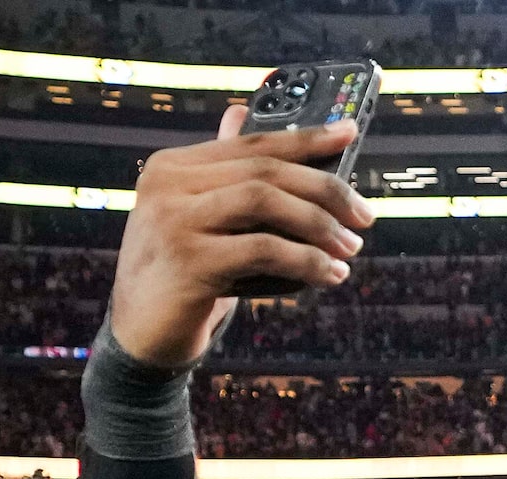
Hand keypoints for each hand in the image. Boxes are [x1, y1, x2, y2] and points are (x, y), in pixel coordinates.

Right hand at [108, 104, 374, 370]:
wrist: (142, 335)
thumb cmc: (184, 276)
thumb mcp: (204, 221)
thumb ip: (224, 176)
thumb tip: (240, 115)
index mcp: (173, 166)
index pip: (250, 142)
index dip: (305, 137)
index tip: (349, 133)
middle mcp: (167, 184)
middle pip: (264, 170)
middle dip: (325, 190)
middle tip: (364, 216)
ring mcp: (173, 220)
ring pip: (265, 201)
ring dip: (319, 225)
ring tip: (350, 248)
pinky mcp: (188, 261)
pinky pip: (263, 250)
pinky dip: (306, 260)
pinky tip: (331, 275)